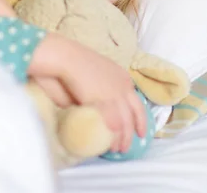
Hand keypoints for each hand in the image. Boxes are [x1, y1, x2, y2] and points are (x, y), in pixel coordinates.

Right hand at [29, 33, 146, 152]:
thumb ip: (100, 90)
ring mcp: (116, 95)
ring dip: (123, 138)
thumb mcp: (95, 74)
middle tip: (128, 145)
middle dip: (132, 132)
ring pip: (125, 122)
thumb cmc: (74, 62)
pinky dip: (112, 137)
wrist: (66, 57)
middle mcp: (124, 87)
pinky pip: (113, 125)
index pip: (137, 102)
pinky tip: (109, 145)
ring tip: (118, 149)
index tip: (138, 130)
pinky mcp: (105, 102)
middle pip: (134, 114)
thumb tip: (95, 104)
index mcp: (123, 77)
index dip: (139, 118)